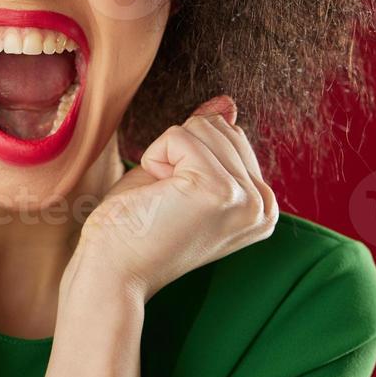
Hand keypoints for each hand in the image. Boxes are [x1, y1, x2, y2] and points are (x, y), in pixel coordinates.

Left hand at [72, 95, 277, 301]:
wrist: (111, 273)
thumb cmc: (135, 227)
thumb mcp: (177, 174)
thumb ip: (209, 141)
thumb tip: (228, 103)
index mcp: (262, 206)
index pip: (230, 135)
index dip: (187, 156)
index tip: (176, 201)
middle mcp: (264, 206)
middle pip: (220, 127)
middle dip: (179, 152)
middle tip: (165, 200)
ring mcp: (246, 199)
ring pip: (202, 126)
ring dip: (166, 157)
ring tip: (161, 200)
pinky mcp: (219, 190)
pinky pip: (179, 136)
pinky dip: (155, 159)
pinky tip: (155, 197)